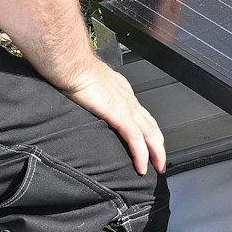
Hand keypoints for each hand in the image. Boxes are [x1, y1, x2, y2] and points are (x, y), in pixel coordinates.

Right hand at [54, 59, 166, 174]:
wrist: (71, 64)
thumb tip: (88, 103)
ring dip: (156, 153)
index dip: (149, 130)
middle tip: (160, 161)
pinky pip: (135, 138)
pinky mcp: (118, 114)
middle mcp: (128, 98)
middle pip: (151, 125)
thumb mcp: (87, 86)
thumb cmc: (73, 70)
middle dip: (158, 145)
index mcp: (121, 91)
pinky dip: (141, 154)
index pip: (141, 114)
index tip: (150, 144)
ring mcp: (125, 106)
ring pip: (149, 134)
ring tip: (158, 167)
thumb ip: (93, 96)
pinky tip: (142, 167)